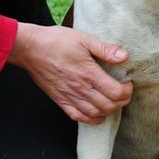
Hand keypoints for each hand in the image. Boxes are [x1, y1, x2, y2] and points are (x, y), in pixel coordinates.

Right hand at [10, 23, 132, 123]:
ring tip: (112, 101)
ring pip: (95, 114)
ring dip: (108, 110)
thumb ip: (105, 49)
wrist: (30, 49)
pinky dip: (90, 119)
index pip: (116, 92)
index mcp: (88, 73)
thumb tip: (123, 57)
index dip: (127, 91)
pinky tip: (96, 114)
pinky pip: (78, 116)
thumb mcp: (83, 39)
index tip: (128, 84)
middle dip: (121, 102)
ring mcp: (69, 96)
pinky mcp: (60, 100)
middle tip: (123, 92)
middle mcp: (80, 88)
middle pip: (109, 106)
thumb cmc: (55, 41)